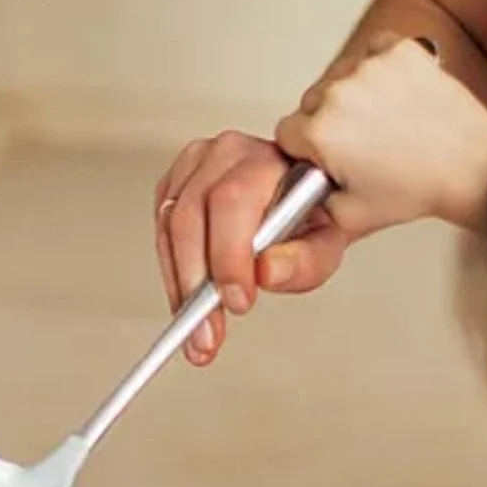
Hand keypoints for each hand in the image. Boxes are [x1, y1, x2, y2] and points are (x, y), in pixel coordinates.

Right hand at [153, 132, 347, 365]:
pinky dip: (172, 273)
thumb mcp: (325, 245)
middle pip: (190, 216)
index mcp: (267, 158)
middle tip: (208, 332)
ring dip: (179, 287)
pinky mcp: (175, 185)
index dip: (228, 256)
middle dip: (195, 284)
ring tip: (197, 330)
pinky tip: (188, 299)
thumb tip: (266, 272)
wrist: (301, 199)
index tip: (235, 302)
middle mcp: (226, 154)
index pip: (233, 201)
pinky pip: (161, 233)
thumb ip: (304, 262)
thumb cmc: (312, 218)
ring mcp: (195, 166)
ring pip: (169, 228)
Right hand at [276, 35, 486, 236]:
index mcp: (322, 132)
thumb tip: (298, 197)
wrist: (470, 166)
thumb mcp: (349, 218)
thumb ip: (312, 206)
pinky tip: (391, 98)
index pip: (285, 131)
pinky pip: (370, 53)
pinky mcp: (398, 51)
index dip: (304, 149)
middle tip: (356, 146)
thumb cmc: (418, 188)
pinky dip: (377, 72)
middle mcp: (341, 93)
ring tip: (379, 124)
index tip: (321, 156)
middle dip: (326, 123)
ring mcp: (371, 67)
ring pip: (339, 77)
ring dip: (350, 97)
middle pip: (309, 102)